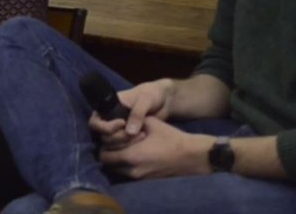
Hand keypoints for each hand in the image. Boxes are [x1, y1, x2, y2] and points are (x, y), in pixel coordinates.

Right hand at [91, 78, 174, 146]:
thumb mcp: (144, 100)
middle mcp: (109, 121)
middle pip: (102, 136)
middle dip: (116, 138)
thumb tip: (129, 132)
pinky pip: (124, 147)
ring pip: (112, 144)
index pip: (95, 122)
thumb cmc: (151, 94)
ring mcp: (119, 131)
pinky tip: (143, 143)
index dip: (105, 127)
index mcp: (107, 108)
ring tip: (142, 136)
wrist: (164, 100)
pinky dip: (131, 147)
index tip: (122, 123)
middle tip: (133, 134)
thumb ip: (137, 114)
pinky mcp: (129, 138)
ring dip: (124, 144)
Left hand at [98, 117, 212, 178]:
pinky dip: (129, 166)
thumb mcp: (151, 123)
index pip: (103, 154)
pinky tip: (138, 156)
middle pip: (109, 164)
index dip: (105, 144)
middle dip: (110, 153)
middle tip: (117, 143)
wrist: (194, 156)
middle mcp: (132, 170)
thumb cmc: (172, 138)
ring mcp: (141, 177)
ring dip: (119, 160)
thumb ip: (132, 121)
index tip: (111, 137)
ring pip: (118, 170)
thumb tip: (120, 117)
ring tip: (127, 149)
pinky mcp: (149, 180)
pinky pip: (130, 174)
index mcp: (130, 156)